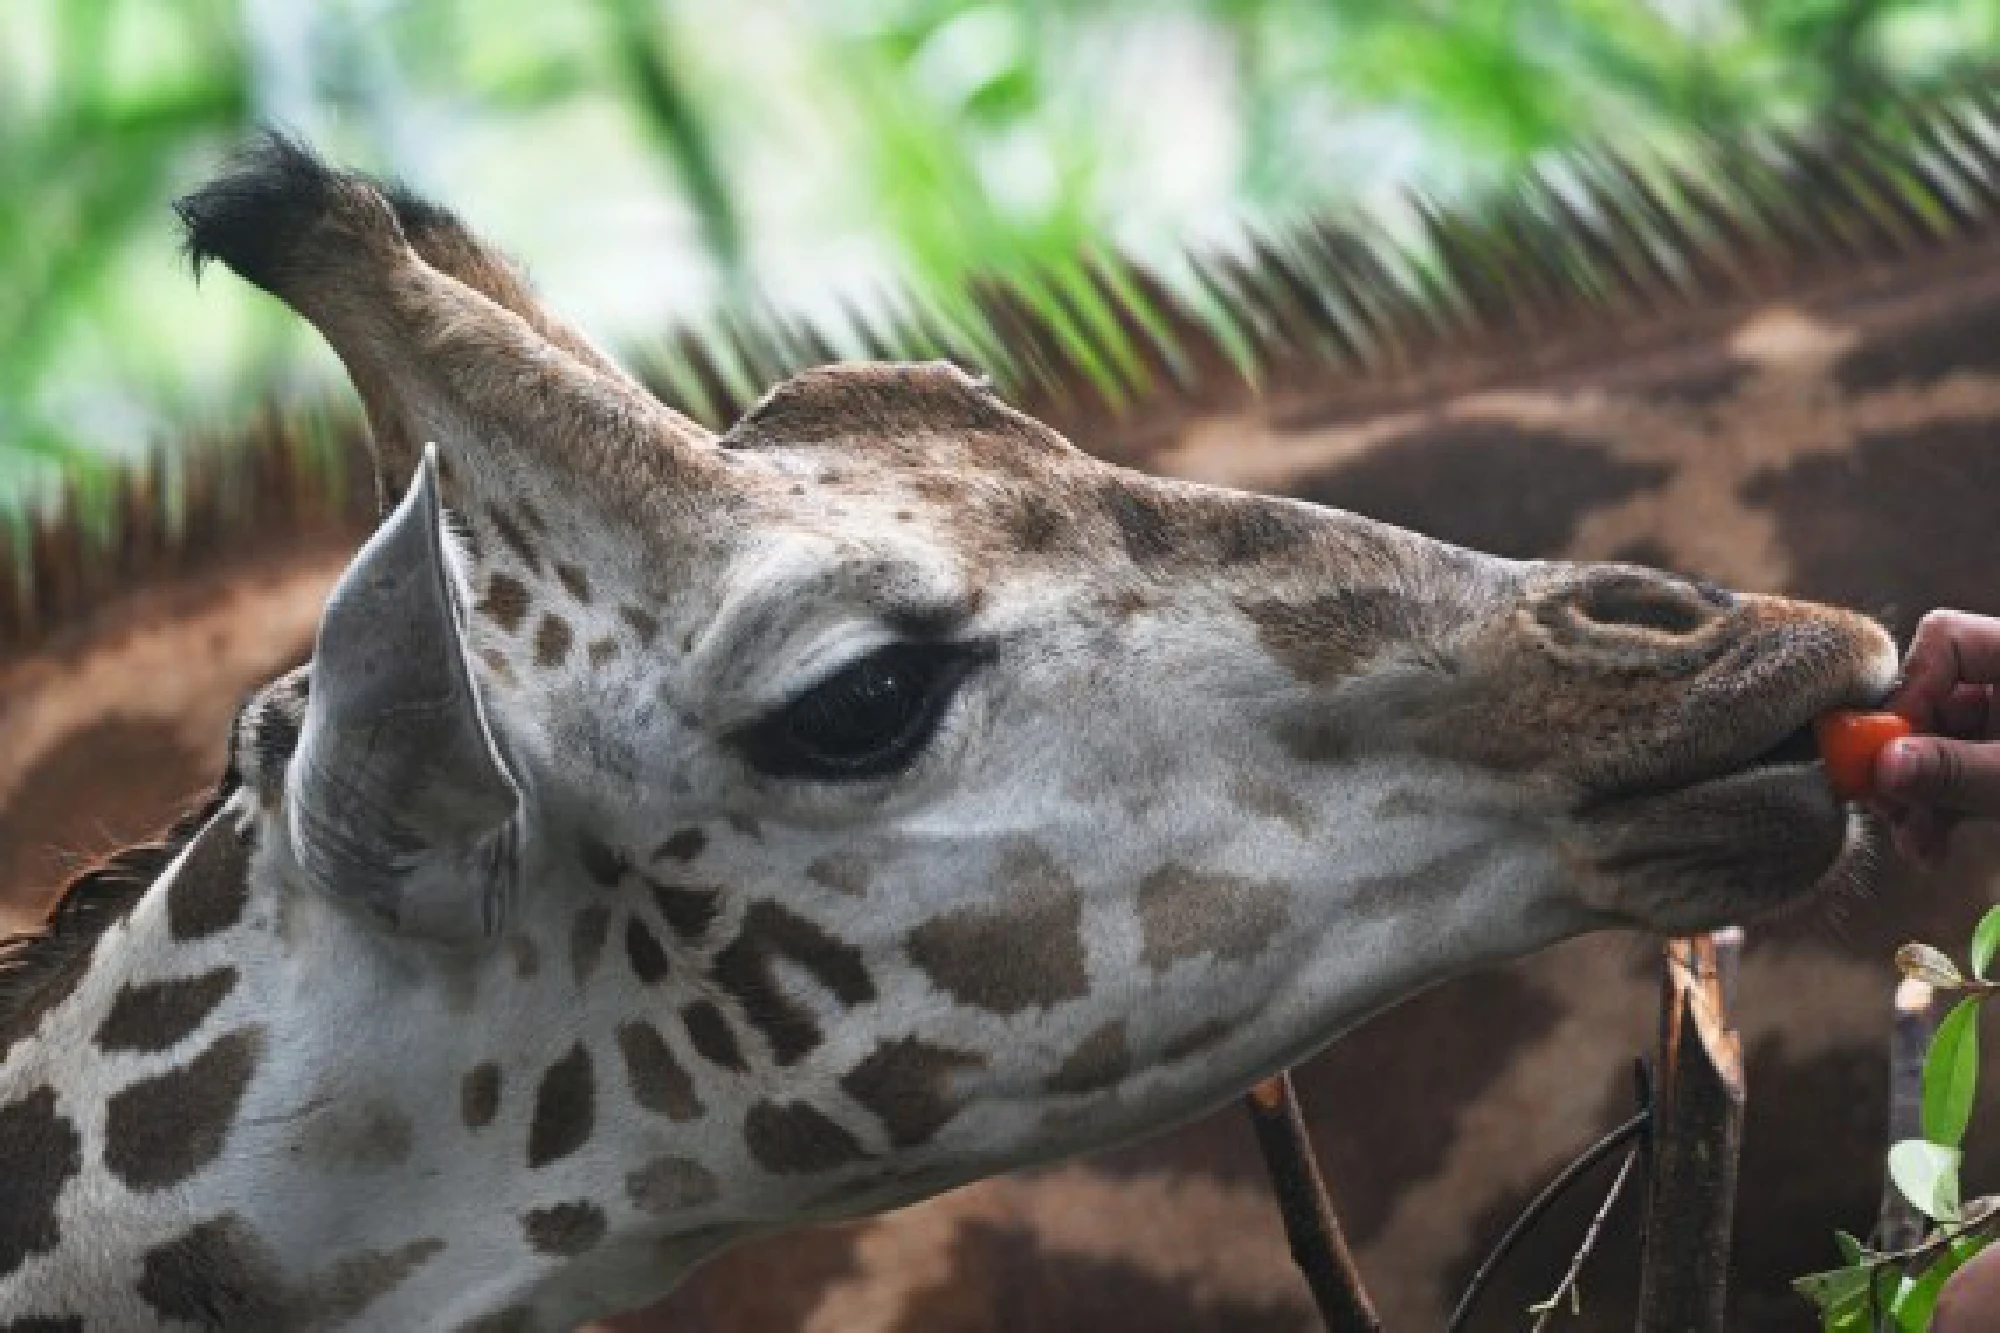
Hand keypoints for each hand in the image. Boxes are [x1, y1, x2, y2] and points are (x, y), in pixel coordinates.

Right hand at [1873, 610, 1999, 865]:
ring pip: (1940, 745)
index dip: (1907, 691)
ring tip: (1916, 847)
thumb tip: (1883, 766)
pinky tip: (1931, 849)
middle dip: (1905, 760)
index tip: (1889, 751)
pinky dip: (1942, 809)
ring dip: (1919, 798)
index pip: (1943, 641)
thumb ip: (1957, 770)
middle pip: (1930, 700)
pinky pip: (1959, 773)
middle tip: (1886, 807)